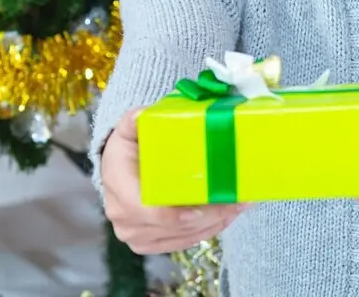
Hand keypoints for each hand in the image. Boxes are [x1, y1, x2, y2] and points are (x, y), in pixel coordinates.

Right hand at [101, 107, 247, 254]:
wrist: (121, 170)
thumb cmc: (130, 148)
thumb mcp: (128, 129)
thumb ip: (133, 120)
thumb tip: (141, 114)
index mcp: (118, 185)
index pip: (145, 209)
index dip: (174, 215)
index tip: (202, 209)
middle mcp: (123, 216)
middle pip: (172, 227)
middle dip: (208, 216)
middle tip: (238, 200)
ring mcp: (136, 233)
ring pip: (182, 237)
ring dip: (214, 223)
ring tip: (240, 205)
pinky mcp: (150, 242)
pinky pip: (183, 242)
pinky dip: (208, 230)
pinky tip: (228, 216)